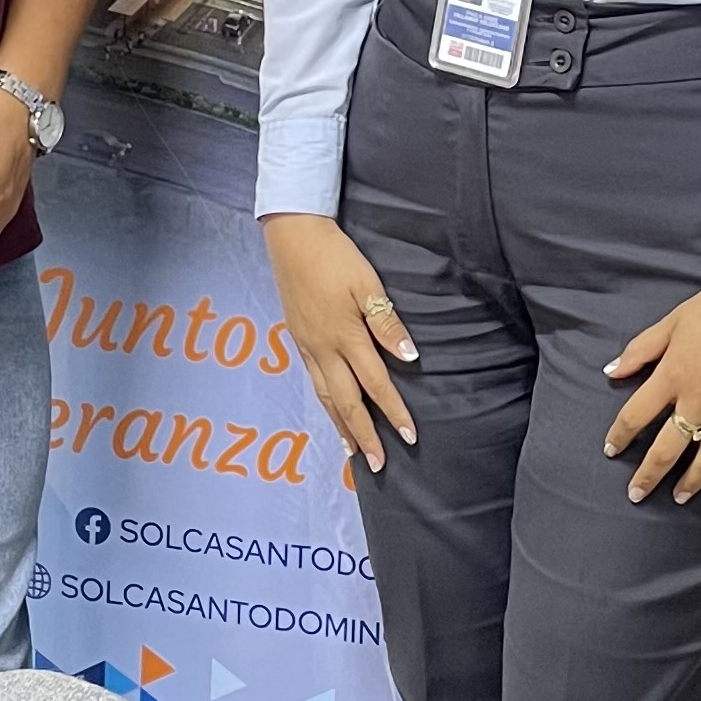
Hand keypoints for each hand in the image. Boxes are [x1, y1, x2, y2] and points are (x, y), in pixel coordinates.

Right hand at [261, 214, 417, 476]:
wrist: (291, 236)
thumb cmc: (334, 256)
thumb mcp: (367, 284)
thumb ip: (386, 322)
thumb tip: (408, 356)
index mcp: (344, 337)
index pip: (375, 385)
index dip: (393, 412)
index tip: (409, 437)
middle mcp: (323, 349)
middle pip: (345, 403)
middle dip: (364, 435)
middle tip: (378, 464)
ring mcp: (307, 346)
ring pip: (325, 396)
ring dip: (340, 426)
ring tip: (353, 451)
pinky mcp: (297, 338)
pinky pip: (313, 381)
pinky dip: (324, 403)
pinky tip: (329, 409)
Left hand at [605, 268, 700, 504]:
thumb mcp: (669, 324)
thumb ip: (639, 351)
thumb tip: (611, 371)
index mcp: (672, 377)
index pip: (635, 416)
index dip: (619, 436)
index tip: (611, 449)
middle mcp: (699, 400)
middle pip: (668, 449)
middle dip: (648, 476)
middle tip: (637, 494)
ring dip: (691, 482)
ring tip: (680, 497)